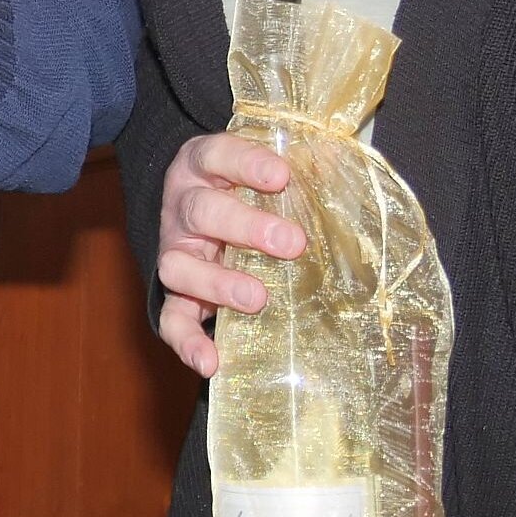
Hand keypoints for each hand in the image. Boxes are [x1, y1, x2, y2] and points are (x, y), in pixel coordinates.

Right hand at [152, 132, 305, 376]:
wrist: (199, 211)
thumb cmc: (246, 188)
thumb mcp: (265, 169)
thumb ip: (300, 167)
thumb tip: (344, 164)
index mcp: (204, 166)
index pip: (217, 155)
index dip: (246, 164)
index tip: (282, 176)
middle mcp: (183, 206)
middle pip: (202, 211)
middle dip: (246, 227)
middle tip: (291, 243)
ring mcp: (175, 251)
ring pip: (179, 265)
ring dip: (218, 283)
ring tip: (257, 299)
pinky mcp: (175, 292)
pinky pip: (170, 317)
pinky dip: (186, 341)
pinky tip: (210, 362)